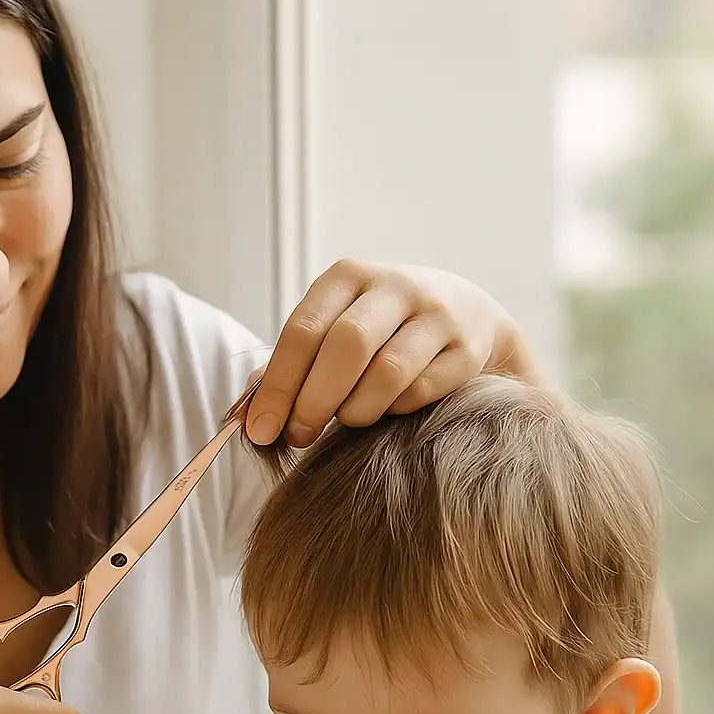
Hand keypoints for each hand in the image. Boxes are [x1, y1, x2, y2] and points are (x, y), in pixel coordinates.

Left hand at [244, 259, 538, 446]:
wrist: (470, 315)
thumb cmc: (382, 330)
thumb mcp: (336, 328)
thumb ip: (291, 365)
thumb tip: (243, 416)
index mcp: (348, 276)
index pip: (303, 329)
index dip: (278, 385)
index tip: (260, 431)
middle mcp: (395, 285)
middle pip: (346, 346)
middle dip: (314, 401)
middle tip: (298, 437)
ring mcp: (437, 314)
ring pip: (388, 372)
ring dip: (357, 410)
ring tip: (347, 422)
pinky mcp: (468, 348)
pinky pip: (422, 391)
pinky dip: (396, 410)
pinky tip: (387, 411)